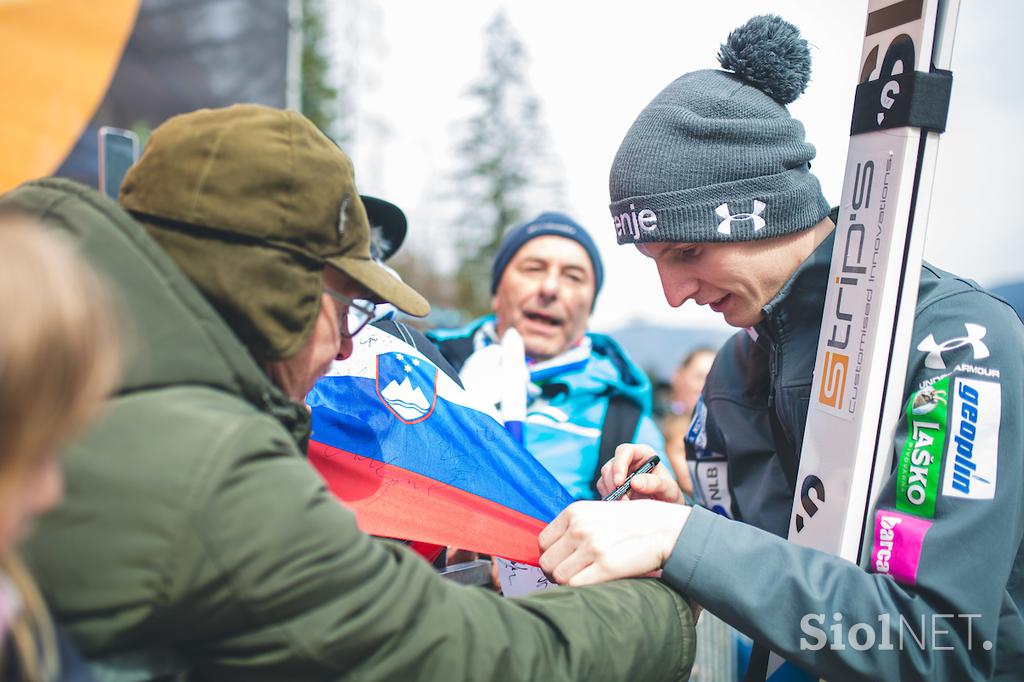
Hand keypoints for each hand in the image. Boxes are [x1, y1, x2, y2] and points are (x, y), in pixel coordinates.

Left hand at [538, 499, 690, 585]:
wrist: (664, 528)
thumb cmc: (631, 523)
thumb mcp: (597, 513)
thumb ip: (574, 528)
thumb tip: (552, 552)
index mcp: (574, 512)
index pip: (542, 542)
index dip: (551, 556)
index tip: (563, 562)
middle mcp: (580, 527)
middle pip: (546, 562)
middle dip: (556, 572)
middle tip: (572, 575)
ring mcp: (592, 546)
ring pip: (558, 576)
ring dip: (568, 582)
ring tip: (584, 578)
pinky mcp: (606, 565)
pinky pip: (575, 585)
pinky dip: (579, 589)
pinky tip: (593, 583)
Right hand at [597, 443, 684, 503]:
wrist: (666, 505)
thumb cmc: (669, 492)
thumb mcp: (668, 488)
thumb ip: (654, 483)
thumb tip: (635, 482)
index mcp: (643, 454)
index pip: (625, 451)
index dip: (619, 464)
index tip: (619, 482)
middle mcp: (629, 460)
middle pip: (612, 464)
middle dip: (613, 482)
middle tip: (622, 499)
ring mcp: (620, 471)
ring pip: (605, 475)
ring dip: (610, 490)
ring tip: (625, 503)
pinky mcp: (614, 483)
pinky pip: (603, 486)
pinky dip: (608, 495)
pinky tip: (619, 503)